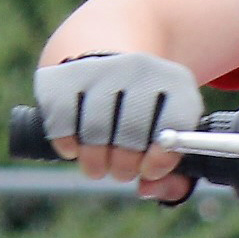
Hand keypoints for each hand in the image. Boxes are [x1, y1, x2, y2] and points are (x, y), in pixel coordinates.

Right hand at [34, 52, 201, 196]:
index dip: (162, 158)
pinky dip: (68, 145)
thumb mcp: (170, 135)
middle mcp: (139, 67)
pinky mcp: (63, 75)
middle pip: (131, 132)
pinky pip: (63, 123)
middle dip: (125, 165)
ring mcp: (99, 67)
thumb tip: (146, 189)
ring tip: (98, 167)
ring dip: (95, 162)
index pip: (174, 125)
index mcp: (175, 81)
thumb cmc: (145, 112)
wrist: (108, 48)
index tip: (149, 171)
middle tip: (121, 172)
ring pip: (96, 130)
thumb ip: (175, 176)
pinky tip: (75, 148)